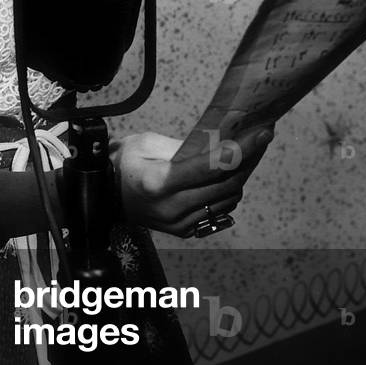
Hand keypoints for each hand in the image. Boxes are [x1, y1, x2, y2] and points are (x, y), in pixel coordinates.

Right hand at [108, 127, 273, 236]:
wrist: (104, 195)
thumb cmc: (123, 163)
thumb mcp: (147, 143)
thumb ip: (184, 147)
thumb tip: (219, 143)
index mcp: (159, 182)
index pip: (211, 167)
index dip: (240, 150)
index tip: (261, 133)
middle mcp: (171, 207)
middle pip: (226, 184)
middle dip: (248, 160)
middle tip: (261, 138)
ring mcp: (179, 223)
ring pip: (227, 199)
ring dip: (242, 176)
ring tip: (250, 153)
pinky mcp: (185, 230)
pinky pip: (219, 211)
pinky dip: (229, 192)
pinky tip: (232, 174)